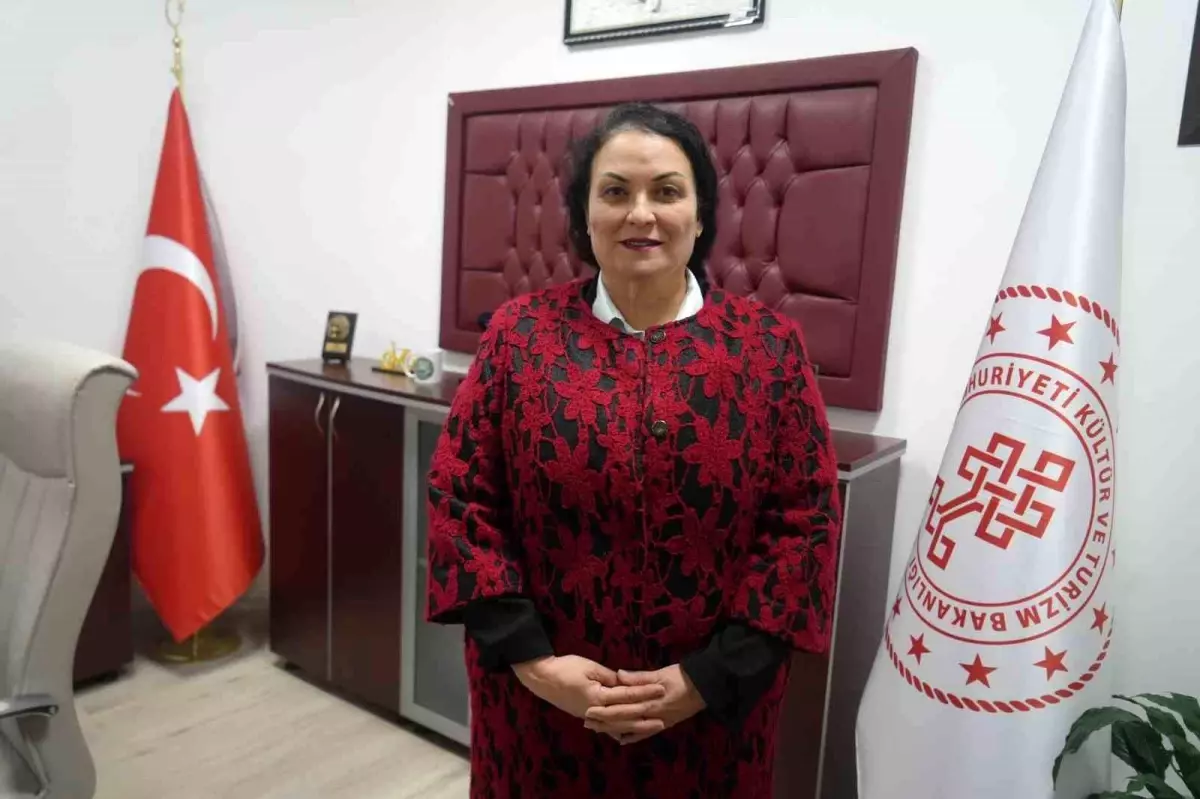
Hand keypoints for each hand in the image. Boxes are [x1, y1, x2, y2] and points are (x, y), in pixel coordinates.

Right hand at [512, 655, 667, 737]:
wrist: (542, 677)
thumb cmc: (565, 667)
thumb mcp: (589, 666)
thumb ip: (609, 676)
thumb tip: (625, 683)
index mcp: (597, 696)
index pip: (627, 695)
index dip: (645, 692)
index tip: (661, 689)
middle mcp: (595, 710)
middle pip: (625, 715)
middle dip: (645, 716)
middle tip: (664, 717)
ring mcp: (590, 716)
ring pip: (616, 725)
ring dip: (635, 727)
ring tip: (651, 728)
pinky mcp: (585, 716)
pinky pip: (605, 727)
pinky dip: (617, 730)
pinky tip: (627, 735)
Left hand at [584, 664, 705, 744]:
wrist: (704, 687)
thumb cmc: (682, 676)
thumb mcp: (660, 673)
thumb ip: (639, 676)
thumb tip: (618, 675)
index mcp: (648, 700)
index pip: (621, 706)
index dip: (604, 708)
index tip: (588, 707)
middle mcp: (651, 715)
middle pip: (623, 720)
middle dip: (604, 721)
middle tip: (586, 720)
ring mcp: (657, 722)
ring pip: (631, 729)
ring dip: (613, 729)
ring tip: (597, 728)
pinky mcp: (664, 724)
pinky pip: (645, 734)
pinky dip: (632, 737)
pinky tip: (621, 739)